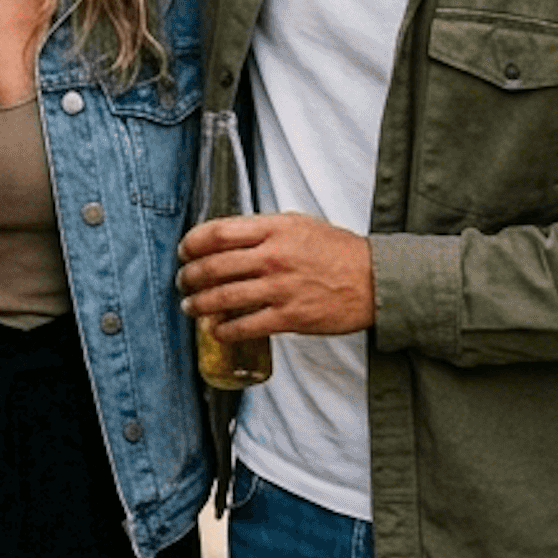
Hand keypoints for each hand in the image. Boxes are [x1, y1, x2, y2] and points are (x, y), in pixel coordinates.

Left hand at [178, 212, 372, 338]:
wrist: (374, 280)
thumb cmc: (337, 251)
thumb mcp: (299, 225)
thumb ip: (264, 230)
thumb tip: (227, 239)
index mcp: (275, 229)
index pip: (219, 232)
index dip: (193, 243)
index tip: (184, 251)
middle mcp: (274, 256)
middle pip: (215, 266)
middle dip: (190, 276)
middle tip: (183, 282)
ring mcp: (281, 288)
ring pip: (225, 297)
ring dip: (200, 304)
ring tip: (190, 307)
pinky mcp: (290, 317)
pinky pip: (246, 326)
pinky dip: (226, 331)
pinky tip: (217, 332)